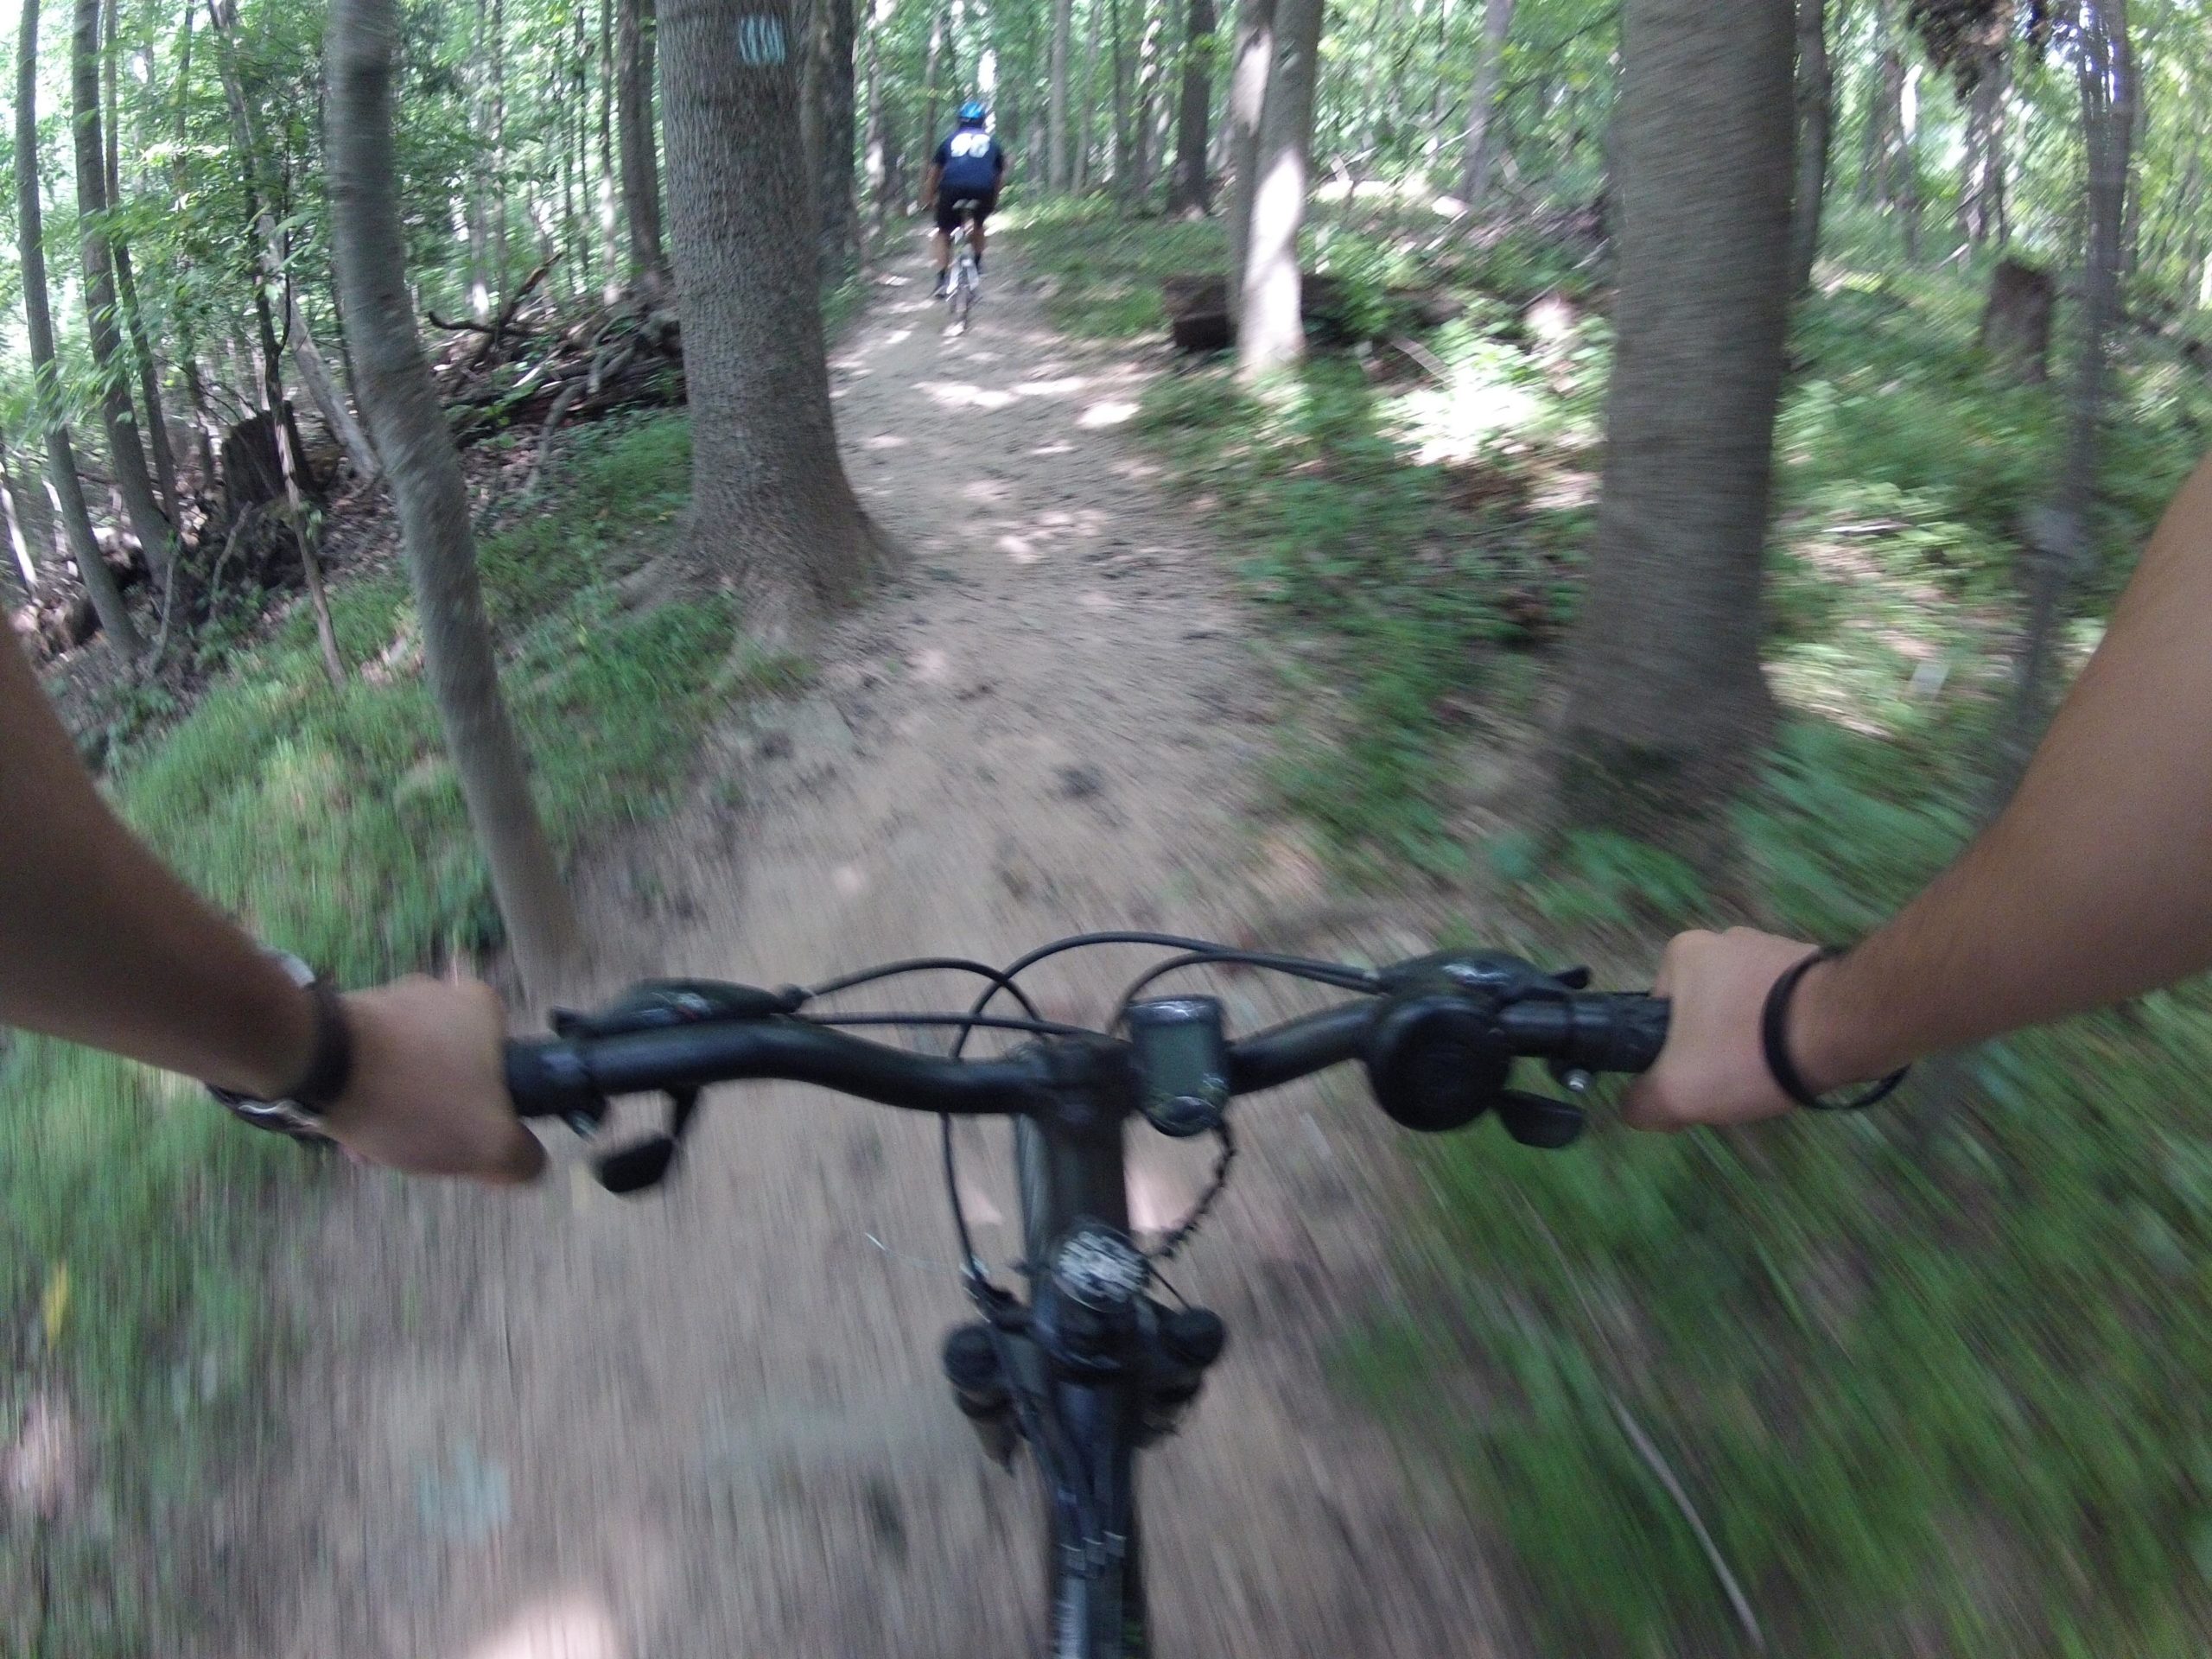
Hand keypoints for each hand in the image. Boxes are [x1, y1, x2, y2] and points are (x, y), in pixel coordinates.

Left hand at [318, 976, 543, 1183]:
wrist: (314, 1064)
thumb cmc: (416, 1097)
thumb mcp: (491, 1145)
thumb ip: (523, 1159)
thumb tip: (526, 1163)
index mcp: (484, 1008)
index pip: (506, 1067)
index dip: (491, 1113)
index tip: (466, 1139)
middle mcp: (440, 992)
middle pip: (453, 1075)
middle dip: (435, 1118)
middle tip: (418, 1149)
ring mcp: (388, 1000)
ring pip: (407, 1073)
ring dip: (396, 1113)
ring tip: (375, 1147)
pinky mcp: (343, 1017)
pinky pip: (366, 1067)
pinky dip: (363, 1099)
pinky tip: (349, 1131)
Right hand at [1620, 928, 1823, 1131]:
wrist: (1841, 1028)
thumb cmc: (1744, 1050)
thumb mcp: (1676, 1092)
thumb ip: (1642, 1104)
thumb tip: (1638, 1109)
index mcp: (1683, 952)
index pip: (1661, 1012)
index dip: (1672, 1053)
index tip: (1696, 1077)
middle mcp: (1727, 938)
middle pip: (1706, 1010)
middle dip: (1717, 1045)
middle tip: (1735, 1080)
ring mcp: (1776, 947)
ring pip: (1749, 1007)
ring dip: (1755, 1038)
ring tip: (1774, 1071)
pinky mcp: (1817, 963)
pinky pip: (1788, 1005)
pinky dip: (1790, 1030)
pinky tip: (1802, 1055)